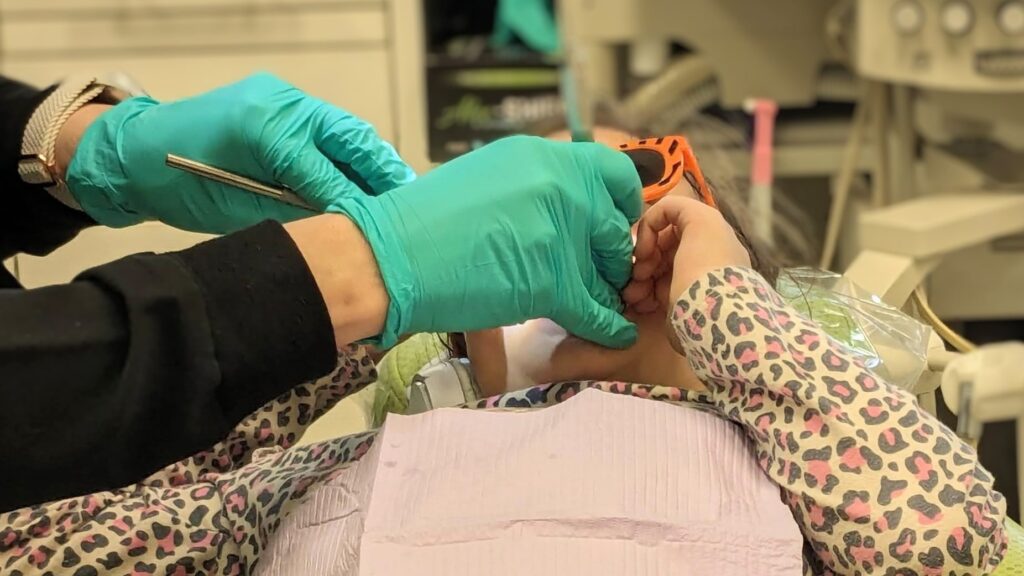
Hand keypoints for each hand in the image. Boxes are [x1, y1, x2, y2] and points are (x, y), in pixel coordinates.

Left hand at [65, 72, 413, 232]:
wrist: (136, 154)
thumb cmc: (175, 179)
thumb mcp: (235, 205)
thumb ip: (291, 210)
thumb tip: (339, 227)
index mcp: (265, 125)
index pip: (325, 167)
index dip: (354, 201)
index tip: (379, 230)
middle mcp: (281, 106)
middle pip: (350, 140)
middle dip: (383, 174)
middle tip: (412, 206)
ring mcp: (283, 103)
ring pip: (346, 136)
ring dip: (373, 168)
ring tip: (401, 201)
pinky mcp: (283, 109)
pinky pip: (329, 135)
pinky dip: (351, 162)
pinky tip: (370, 189)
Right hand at [337, 135, 642, 348]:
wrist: (390, 257)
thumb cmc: (423, 223)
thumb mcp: (488, 179)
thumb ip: (532, 186)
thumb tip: (560, 204)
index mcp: (543, 157)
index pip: (613, 171)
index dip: (619, 202)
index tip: (608, 222)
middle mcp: (560, 185)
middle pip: (614, 224)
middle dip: (610, 252)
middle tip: (598, 271)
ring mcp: (559, 231)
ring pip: (609, 269)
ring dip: (606, 289)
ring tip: (600, 302)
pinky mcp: (552, 280)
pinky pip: (595, 309)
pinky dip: (606, 325)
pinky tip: (611, 332)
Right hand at [624, 196, 749, 313]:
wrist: (716, 319)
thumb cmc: (705, 267)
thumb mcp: (700, 221)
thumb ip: (677, 207)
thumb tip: (655, 218)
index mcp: (708, 232)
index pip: (669, 219)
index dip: (650, 229)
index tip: (642, 249)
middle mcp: (701, 252)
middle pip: (659, 245)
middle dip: (641, 257)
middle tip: (633, 274)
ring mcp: (691, 278)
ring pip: (654, 269)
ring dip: (638, 278)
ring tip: (630, 295)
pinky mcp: (684, 302)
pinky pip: (657, 292)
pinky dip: (645, 295)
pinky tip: (639, 304)